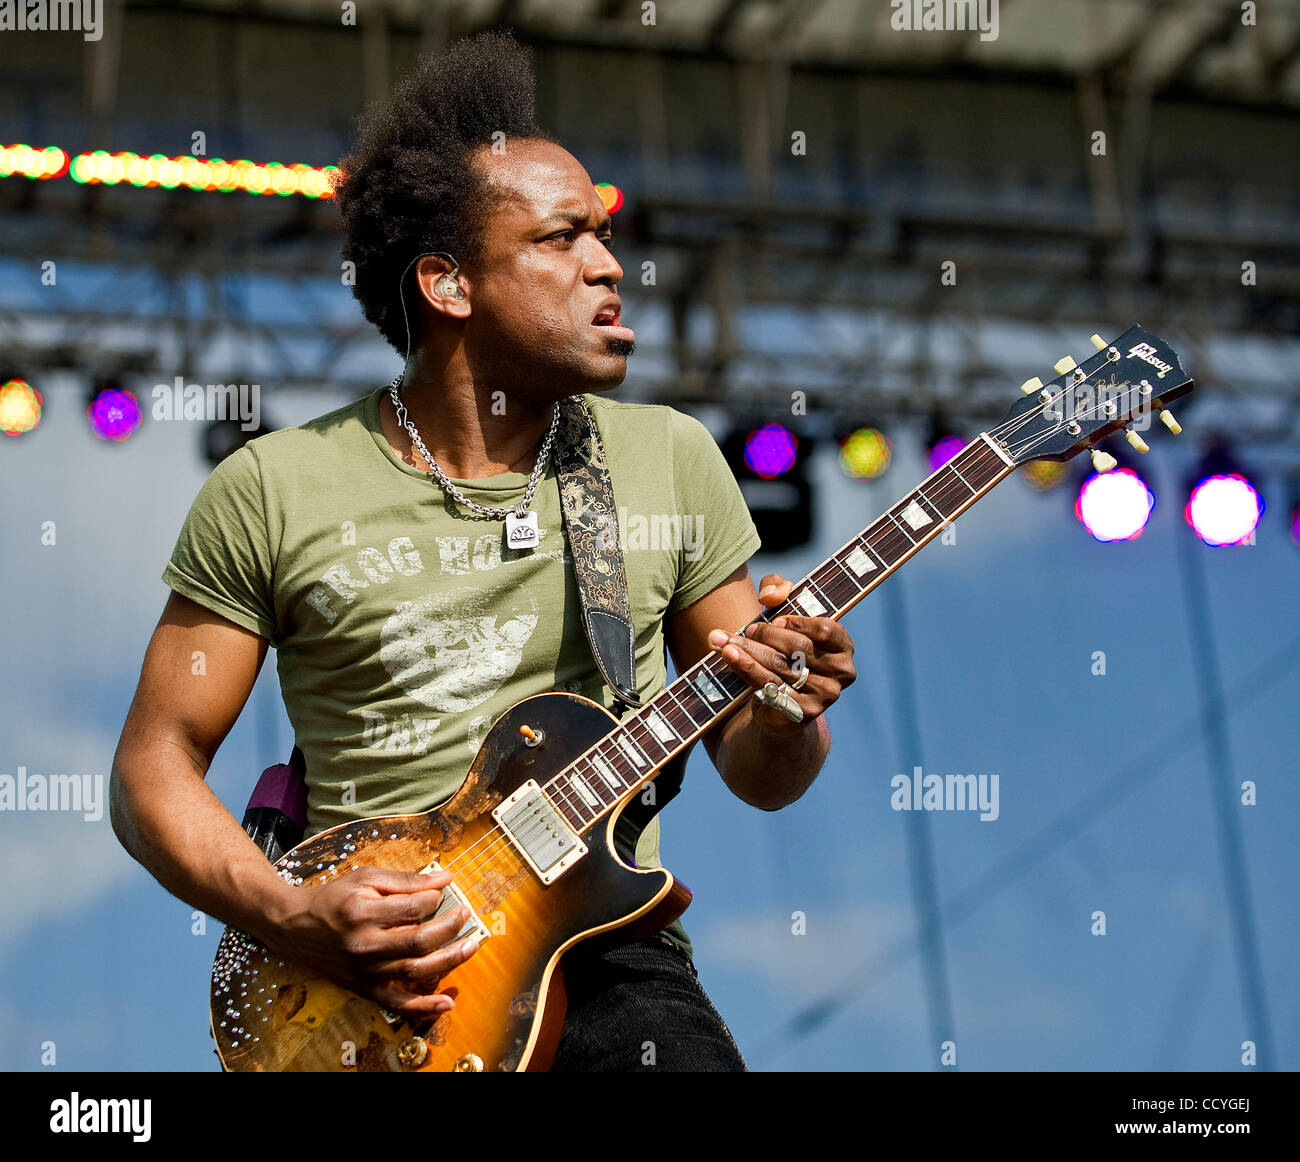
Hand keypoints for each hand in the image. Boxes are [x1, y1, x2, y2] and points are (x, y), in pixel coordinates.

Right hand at [262, 865, 479, 1019]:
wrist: (294, 927)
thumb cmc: (333, 898)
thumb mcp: (366, 877)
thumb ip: (406, 879)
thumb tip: (446, 878)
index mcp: (363, 911)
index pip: (413, 908)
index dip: (435, 900)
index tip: (443, 894)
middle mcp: (364, 944)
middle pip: (418, 941)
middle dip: (450, 929)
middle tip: (467, 917)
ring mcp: (365, 970)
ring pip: (414, 971)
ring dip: (448, 962)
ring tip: (471, 947)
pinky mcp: (364, 988)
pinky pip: (397, 1003)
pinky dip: (423, 1007)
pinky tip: (446, 1004)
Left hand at [707, 573, 856, 734]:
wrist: (779, 703)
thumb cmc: (783, 650)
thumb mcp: (783, 613)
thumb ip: (779, 589)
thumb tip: (770, 596)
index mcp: (843, 647)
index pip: (825, 629)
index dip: (798, 622)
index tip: (774, 619)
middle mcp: (841, 672)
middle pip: (798, 648)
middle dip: (765, 635)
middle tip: (743, 630)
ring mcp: (825, 695)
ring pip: (780, 667)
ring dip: (748, 651)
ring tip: (722, 641)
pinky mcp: (804, 713)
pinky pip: (771, 687)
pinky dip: (747, 669)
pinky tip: (730, 658)